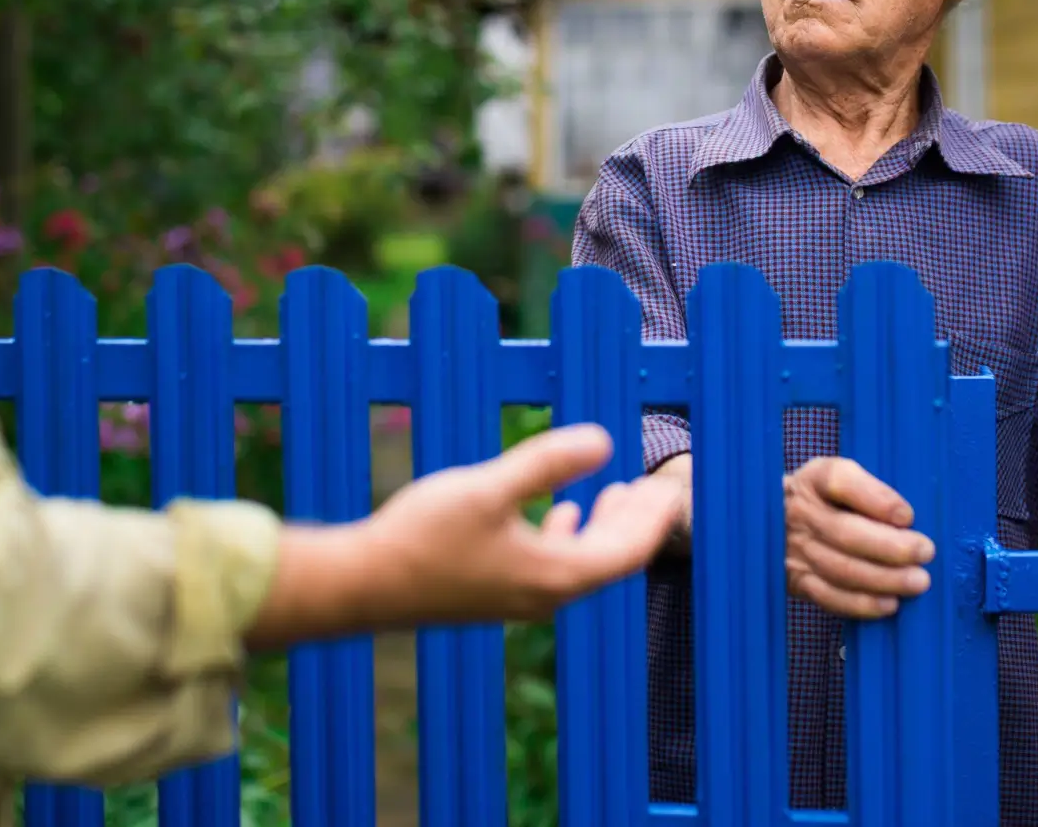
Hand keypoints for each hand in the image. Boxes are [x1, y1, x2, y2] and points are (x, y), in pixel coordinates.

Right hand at [247, 424, 680, 647]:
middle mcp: (544, 595)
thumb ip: (547, 462)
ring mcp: (518, 597)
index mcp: (554, 576)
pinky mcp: (494, 592)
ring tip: (618, 492)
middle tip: (659, 485)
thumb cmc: (423, 537)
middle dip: (638, 520)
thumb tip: (606, 440)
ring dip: (603, 526)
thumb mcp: (489, 488)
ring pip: (582, 563)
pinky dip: (569, 536)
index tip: (674, 486)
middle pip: (610, 559)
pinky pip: (553, 566)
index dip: (655, 517)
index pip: (627, 550)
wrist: (363, 584)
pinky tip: (559, 513)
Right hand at [783, 456, 933, 619]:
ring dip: (884, 579)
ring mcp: (796, 549)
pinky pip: (829, 596)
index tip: (907, 516)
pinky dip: (862, 604)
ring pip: (841, 568)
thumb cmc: (828, 500)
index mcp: (815, 478)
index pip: (839, 481)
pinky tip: (890, 604)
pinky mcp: (797, 580)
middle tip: (925, 552)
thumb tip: (910, 521)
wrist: (780, 521)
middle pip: (845, 532)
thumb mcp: (842, 479)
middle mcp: (801, 513)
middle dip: (891, 546)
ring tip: (917, 581)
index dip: (876, 499)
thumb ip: (872, 492)